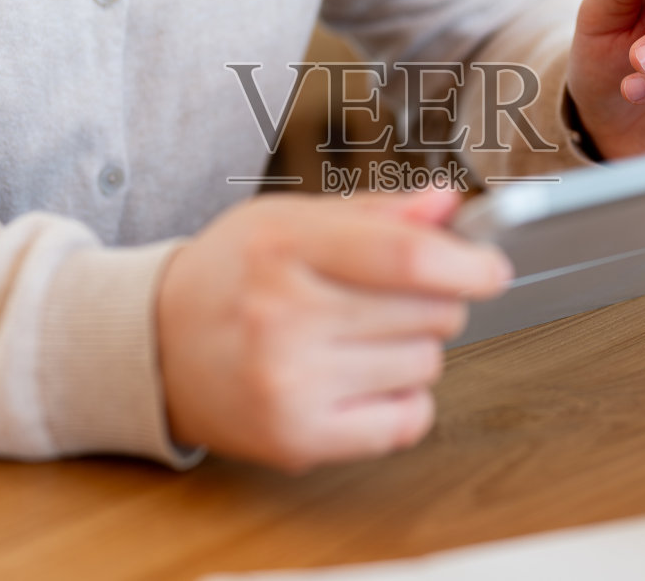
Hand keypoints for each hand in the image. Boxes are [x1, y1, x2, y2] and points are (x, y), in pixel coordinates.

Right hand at [155, 187, 510, 472]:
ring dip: (413, 349)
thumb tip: (449, 207)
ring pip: (425, 364)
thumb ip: (375, 213)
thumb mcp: (289, 220)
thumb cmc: (230, 276)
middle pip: (429, 312)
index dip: (469, 263)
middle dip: (435, 300)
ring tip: (358, 337)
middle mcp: (284, 316)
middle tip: (393, 297)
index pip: (406, 258)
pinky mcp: (299, 437)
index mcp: (285, 247)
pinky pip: (407, 420)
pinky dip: (403, 399)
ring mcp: (291, 383)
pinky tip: (364, 378)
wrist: (154, 346)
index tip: (490, 267)